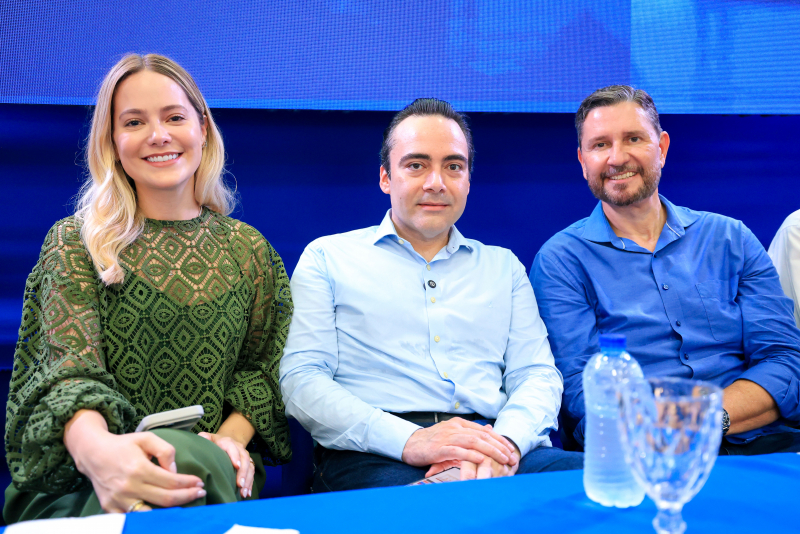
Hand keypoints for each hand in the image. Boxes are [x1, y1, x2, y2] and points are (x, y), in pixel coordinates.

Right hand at [65, 411, 205, 512]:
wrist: (93, 453)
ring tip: (185, 506)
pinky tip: (162, 514)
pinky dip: (149, 519)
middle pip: (166, 499)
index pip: (171, 481)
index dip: (188, 484)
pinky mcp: (110, 508)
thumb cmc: (123, 445)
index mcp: (139, 468)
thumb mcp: (146, 438)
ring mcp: (118, 500)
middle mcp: (128, 487)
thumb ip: (165, 450)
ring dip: (171, 512)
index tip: (199, 483)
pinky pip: (133, 519)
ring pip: (150, 515)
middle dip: (187, 497)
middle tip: (200, 493)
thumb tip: (174, 470)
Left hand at [198, 432, 253, 497]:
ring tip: (243, 493)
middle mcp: (239, 448)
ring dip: (248, 480)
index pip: (232, 448)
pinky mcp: (248, 464)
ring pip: (250, 467)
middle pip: (244, 459)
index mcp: (227, 442)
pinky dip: (250, 484)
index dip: (235, 456)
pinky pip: (251, 473)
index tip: (236, 466)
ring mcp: (245, 456)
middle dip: (243, 472)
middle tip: (239, 485)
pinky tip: (247, 494)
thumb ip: (203, 437)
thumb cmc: (213, 442)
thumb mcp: (207, 437)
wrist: (226, 440)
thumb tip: (201, 439)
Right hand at [425, 426, 520, 479]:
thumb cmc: (431, 441)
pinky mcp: (440, 449)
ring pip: (473, 442)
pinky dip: (471, 455)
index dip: (499, 440)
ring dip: (490, 451)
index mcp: (458, 424)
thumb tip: (488, 432)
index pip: (484, 431)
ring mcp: (447, 438)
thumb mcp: (451, 434)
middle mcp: (455, 428)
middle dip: (499, 446)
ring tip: (502, 459)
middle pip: (482, 435)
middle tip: (511, 456)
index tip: (510, 449)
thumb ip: (468, 433)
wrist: (409, 444)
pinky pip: (458, 451)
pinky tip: (481, 460)